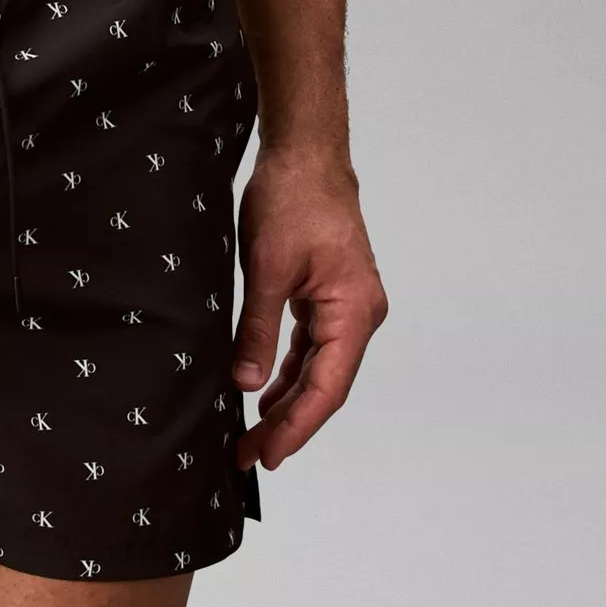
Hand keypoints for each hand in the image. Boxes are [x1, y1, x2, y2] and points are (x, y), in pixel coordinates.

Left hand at [231, 144, 386, 470]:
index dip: (297, 426)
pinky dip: (289, 368)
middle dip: (287, 420)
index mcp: (354, 311)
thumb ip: (259, 329)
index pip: (327, 387)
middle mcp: (359, 314)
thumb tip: (247, 383)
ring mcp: (346, 304)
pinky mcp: (329, 294)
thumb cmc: (293, 198)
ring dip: (287, 398)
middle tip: (248, 453)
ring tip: (252, 432)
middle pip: (324, 384)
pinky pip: (311, 344)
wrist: (305, 152)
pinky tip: (265, 388)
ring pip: (317, 368)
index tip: (268, 455)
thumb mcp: (267, 267)